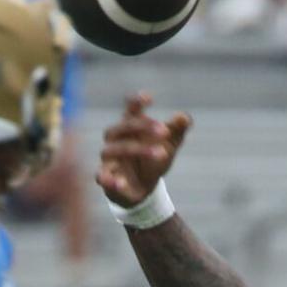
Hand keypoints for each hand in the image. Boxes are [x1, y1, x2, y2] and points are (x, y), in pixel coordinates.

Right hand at [96, 93, 191, 208]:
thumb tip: (184, 118)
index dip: (136, 102)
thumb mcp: (170, 146)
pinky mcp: (105, 178)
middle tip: (165, 131)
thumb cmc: (154, 160)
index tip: (149, 97)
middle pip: (122, 127)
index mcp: (131, 127)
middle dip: (142, 126)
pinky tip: (121, 183)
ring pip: (113, 150)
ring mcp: (109, 158)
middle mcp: (116, 140)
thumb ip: (177, 130)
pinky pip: (102, 176)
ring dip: (136, 150)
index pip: (130, 110)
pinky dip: (110, 179)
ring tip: (161, 154)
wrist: (143, 189)